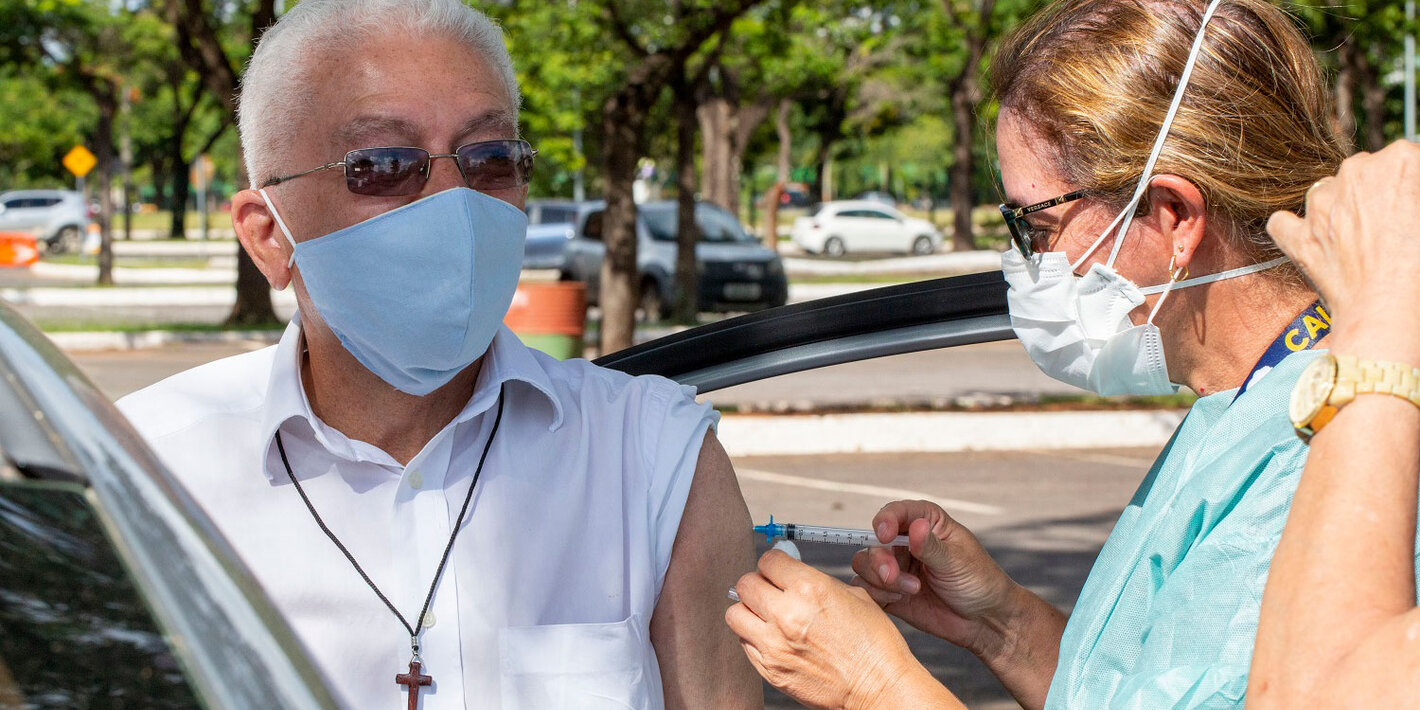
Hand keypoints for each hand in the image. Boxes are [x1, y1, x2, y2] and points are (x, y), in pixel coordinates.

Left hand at [725, 550, 931, 709]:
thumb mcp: (854, 596)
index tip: (777, 569)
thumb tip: (792, 575)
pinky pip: (744, 644)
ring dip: (748, 611)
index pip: (768, 561)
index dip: (773, 563)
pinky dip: (754, 638)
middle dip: (757, 583)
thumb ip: (816, 582)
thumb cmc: (874, 643)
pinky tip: (774, 639)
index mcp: (809, 589)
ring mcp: (774, 644)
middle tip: (769, 590)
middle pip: (745, 584)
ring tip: (765, 616)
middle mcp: (786, 614)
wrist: (878, 686)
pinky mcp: (770, 670)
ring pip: (735, 614)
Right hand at [850, 500, 1021, 657]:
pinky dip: (876, 593)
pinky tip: (900, 600)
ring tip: (911, 591)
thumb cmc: (979, 581)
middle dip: (880, 560)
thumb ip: (930, 547)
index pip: (895, 512)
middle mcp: (906, 541)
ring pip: (864, 564)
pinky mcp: (889, 591)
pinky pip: (865, 587)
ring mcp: (896, 566)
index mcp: (926, 522)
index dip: (885, 521)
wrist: (985, 620)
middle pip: (873, 542)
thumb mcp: (957, 561)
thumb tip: (915, 526)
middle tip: (893, 576)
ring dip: (880, 579)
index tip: (885, 536)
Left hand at [1267, 140, 1419, 362]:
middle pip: (1364, 173)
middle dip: (1374, 194)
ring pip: (1326, 193)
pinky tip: (1312, 245)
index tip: (1409, 208)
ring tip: (1359, 244)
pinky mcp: (1297, 235)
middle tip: (1389, 228)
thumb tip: (1404, 206)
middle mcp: (1356, 171)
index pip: (1406, 161)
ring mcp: (1320, 204)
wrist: (1391, 311)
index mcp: (1400, 160)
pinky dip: (1296, 232)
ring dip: (1338, 210)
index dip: (1409, 188)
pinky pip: (1284, 223)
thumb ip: (1413, 194)